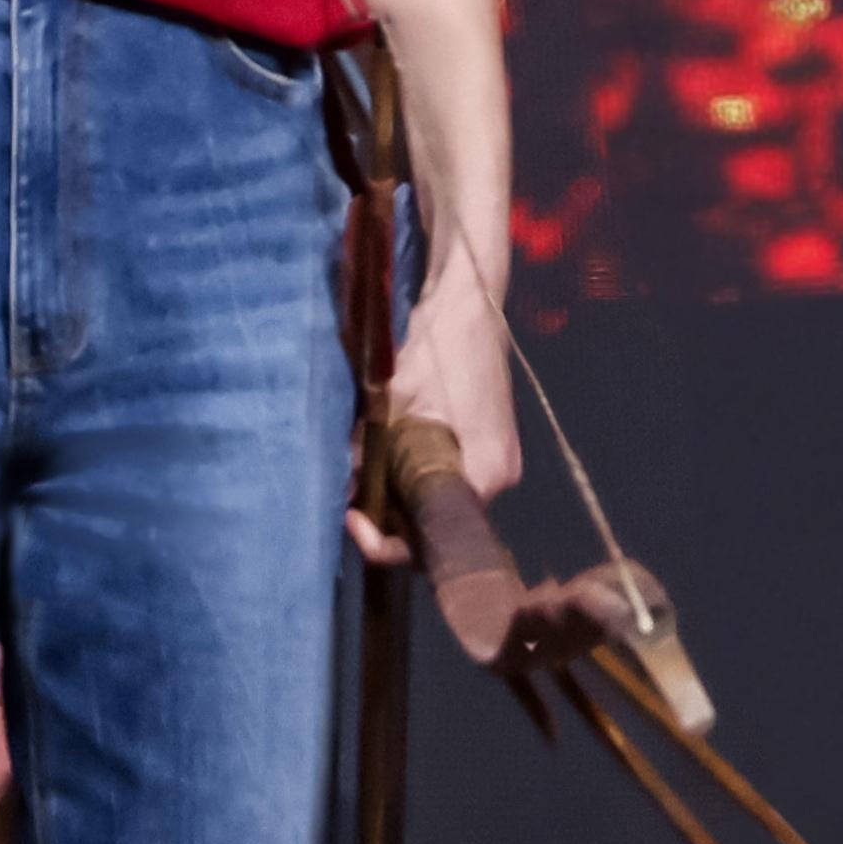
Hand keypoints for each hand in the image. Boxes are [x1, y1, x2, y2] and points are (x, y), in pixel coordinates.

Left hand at [345, 263, 519, 567]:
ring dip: (402, 497)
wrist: (470, 301)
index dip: (388, 541)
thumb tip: (342, 482)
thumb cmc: (440, 344)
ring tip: (362, 482)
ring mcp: (497, 462)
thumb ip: (370, 444)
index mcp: (486, 474)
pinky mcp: (488, 445)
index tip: (351, 518)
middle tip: (350, 503)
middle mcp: (500, 479)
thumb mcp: (395, 395)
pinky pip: (449, 478)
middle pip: (440, 525)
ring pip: (442, 500)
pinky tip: (387, 461)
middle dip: (391, 520)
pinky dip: (416, 476)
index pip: (437, 540)